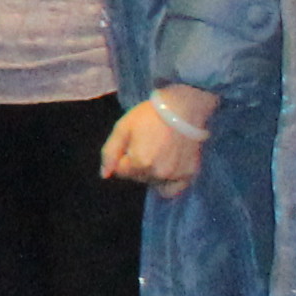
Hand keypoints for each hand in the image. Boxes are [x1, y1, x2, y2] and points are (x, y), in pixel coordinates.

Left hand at [100, 92, 214, 194]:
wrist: (183, 107)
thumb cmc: (149, 115)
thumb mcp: (122, 128)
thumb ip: (110, 153)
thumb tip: (105, 174)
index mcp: (139, 162)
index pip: (121, 171)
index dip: (122, 157)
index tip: (132, 143)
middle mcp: (158, 172)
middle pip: (138, 177)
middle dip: (136, 165)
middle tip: (146, 145)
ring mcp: (176, 174)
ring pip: (154, 182)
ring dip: (151, 173)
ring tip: (158, 153)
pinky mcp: (190, 173)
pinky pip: (173, 189)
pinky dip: (168, 183)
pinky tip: (167, 169)